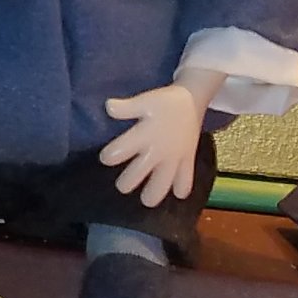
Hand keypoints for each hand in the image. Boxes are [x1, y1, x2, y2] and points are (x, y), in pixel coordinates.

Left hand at [100, 82, 207, 205]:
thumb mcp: (144, 100)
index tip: (106, 157)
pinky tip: (174, 191)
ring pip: (161, 186)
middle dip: (125, 183)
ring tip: (146, 197)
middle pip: (135, 176)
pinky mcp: (188, 162)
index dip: (108, 156)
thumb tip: (108, 107)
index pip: (119, 152)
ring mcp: (174, 159)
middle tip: (123, 184)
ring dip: (151, 195)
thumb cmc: (164, 102)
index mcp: (144, 135)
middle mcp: (157, 150)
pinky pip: (185, 183)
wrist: (192, 100)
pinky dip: (180, 190)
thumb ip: (125, 108)